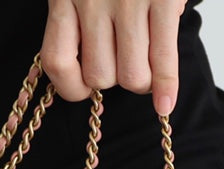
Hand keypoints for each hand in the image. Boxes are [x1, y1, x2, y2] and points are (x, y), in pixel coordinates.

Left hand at [40, 0, 186, 115]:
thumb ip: (76, 18)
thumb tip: (88, 74)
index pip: (57, 63)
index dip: (73, 87)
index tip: (85, 86)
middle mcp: (91, 0)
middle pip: (100, 76)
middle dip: (115, 80)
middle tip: (125, 62)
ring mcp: (127, 1)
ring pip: (130, 76)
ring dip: (141, 81)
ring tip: (147, 64)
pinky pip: (162, 58)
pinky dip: (166, 87)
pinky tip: (165, 104)